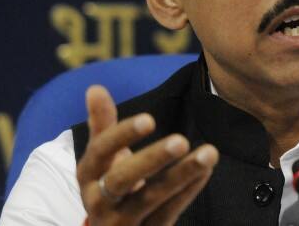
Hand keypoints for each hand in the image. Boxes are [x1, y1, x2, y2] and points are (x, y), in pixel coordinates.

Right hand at [76, 85, 218, 225]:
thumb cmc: (109, 185)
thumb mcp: (102, 158)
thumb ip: (102, 123)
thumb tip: (95, 87)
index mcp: (89, 174)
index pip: (102, 151)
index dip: (123, 135)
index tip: (150, 118)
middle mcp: (99, 200)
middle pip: (122, 179)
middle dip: (152, 159)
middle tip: (181, 140)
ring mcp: (122, 222)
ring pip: (151, 199)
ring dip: (181, 175)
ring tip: (209, 152)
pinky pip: (168, 213)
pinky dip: (188, 191)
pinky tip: (206, 171)